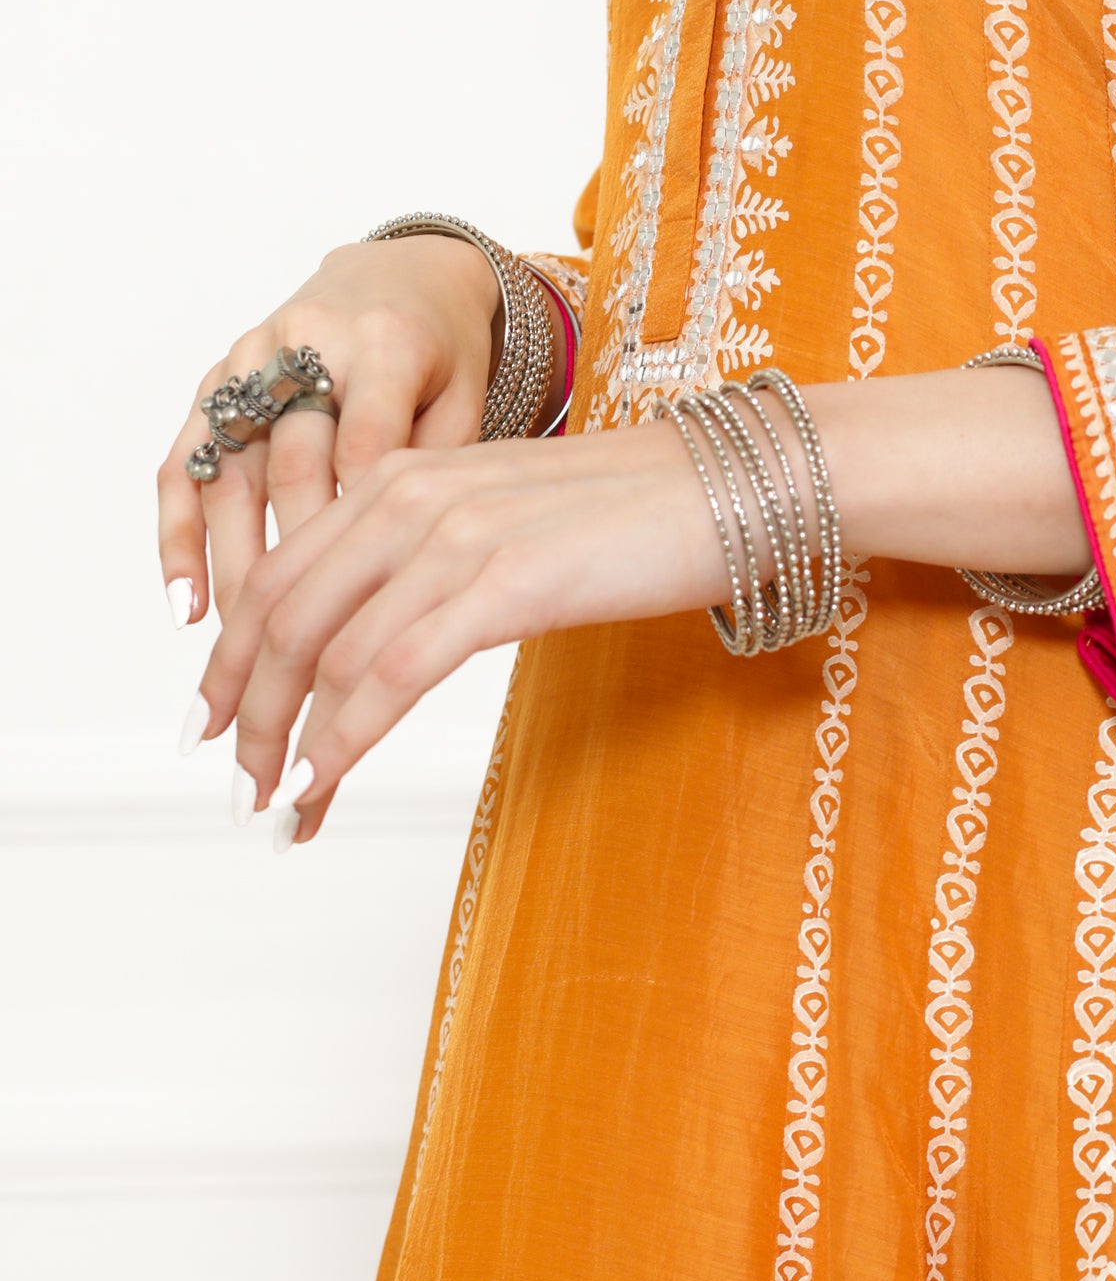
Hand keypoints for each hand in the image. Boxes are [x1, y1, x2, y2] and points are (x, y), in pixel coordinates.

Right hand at [158, 236, 501, 625]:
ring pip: (231, 475)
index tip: (365, 609)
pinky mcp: (214, 383)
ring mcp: (250, 363)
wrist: (398, 278)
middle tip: (305, 655)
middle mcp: (306, 346)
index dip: (362, 525)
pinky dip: (179, 539)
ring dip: (232, 569)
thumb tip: (417, 574)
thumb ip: (445, 468)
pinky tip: (186, 607)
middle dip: (297, 567)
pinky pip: (183, 465)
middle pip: (291, 467)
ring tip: (243, 651)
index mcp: (385, 343)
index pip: (365, 445)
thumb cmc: (442, 354)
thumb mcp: (469, 397)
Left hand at [191, 424, 721, 843]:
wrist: (735, 484)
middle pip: (284, 616)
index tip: (215, 723)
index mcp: (403, 475)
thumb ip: (436, 560)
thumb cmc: (638, 513)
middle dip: (244, 710)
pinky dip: (343, 736)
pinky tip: (321, 778)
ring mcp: (455, 536)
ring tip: (278, 805)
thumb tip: (387, 639)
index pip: (282, 573)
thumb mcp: (509, 521)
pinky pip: (394, 674)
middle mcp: (411, 495)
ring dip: (288, 740)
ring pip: (330, 653)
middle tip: (236, 785)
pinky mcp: (505, 581)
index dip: (232, 658)